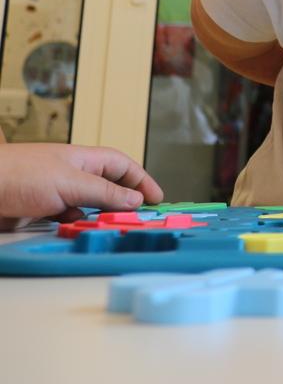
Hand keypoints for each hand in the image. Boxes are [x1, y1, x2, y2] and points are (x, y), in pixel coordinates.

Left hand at [0, 144, 162, 228]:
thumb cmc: (20, 175)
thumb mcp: (71, 184)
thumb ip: (105, 192)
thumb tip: (135, 200)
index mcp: (83, 159)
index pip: (122, 166)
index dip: (141, 180)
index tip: (157, 198)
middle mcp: (73, 174)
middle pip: (108, 186)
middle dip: (124, 200)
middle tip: (139, 217)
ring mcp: (56, 192)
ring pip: (89, 205)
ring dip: (100, 215)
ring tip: (111, 225)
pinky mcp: (41, 210)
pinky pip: (68, 217)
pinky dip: (76, 223)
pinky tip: (76, 227)